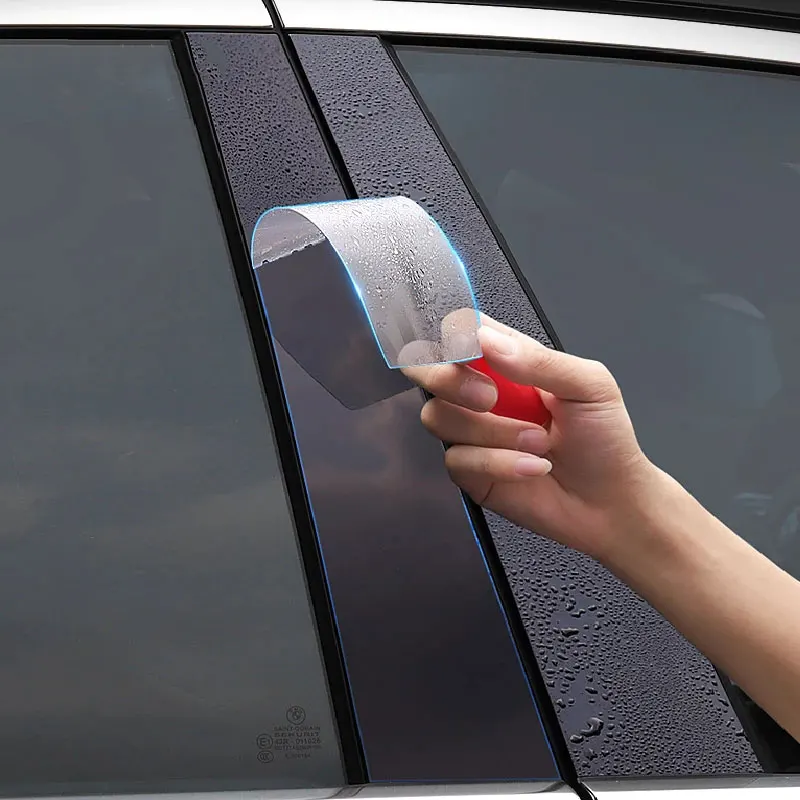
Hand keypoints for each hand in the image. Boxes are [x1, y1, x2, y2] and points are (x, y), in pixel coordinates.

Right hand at [402, 314, 662, 562]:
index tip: (469, 349)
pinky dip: (500, 463)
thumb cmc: (604, 437)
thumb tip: (484, 340)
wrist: (610, 502)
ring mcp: (470, 432)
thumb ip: (538, 360)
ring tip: (539, 442)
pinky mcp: (468, 470)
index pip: (459, 330)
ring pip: (438, 416)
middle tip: (489, 397)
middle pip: (426, 369)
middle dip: (449, 380)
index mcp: (506, 360)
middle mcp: (479, 391)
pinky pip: (457, 459)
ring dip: (493, 431)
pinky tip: (534, 467)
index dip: (453, 335)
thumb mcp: (588, 385)